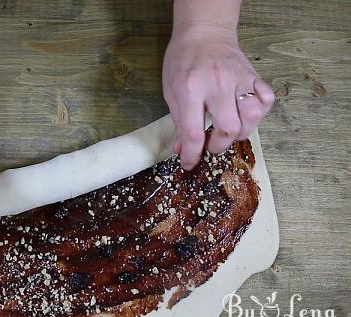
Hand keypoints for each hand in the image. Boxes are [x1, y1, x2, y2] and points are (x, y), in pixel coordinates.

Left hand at [162, 23, 274, 169]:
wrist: (204, 32)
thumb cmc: (182, 61)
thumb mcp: (171, 90)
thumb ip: (178, 120)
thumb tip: (183, 149)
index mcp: (191, 88)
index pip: (194, 132)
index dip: (192, 154)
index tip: (190, 164)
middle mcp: (218, 84)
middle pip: (229, 127)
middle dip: (219, 145)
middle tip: (211, 144)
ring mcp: (239, 79)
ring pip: (252, 116)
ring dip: (241, 132)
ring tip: (229, 131)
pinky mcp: (254, 75)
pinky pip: (266, 100)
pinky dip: (259, 113)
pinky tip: (245, 114)